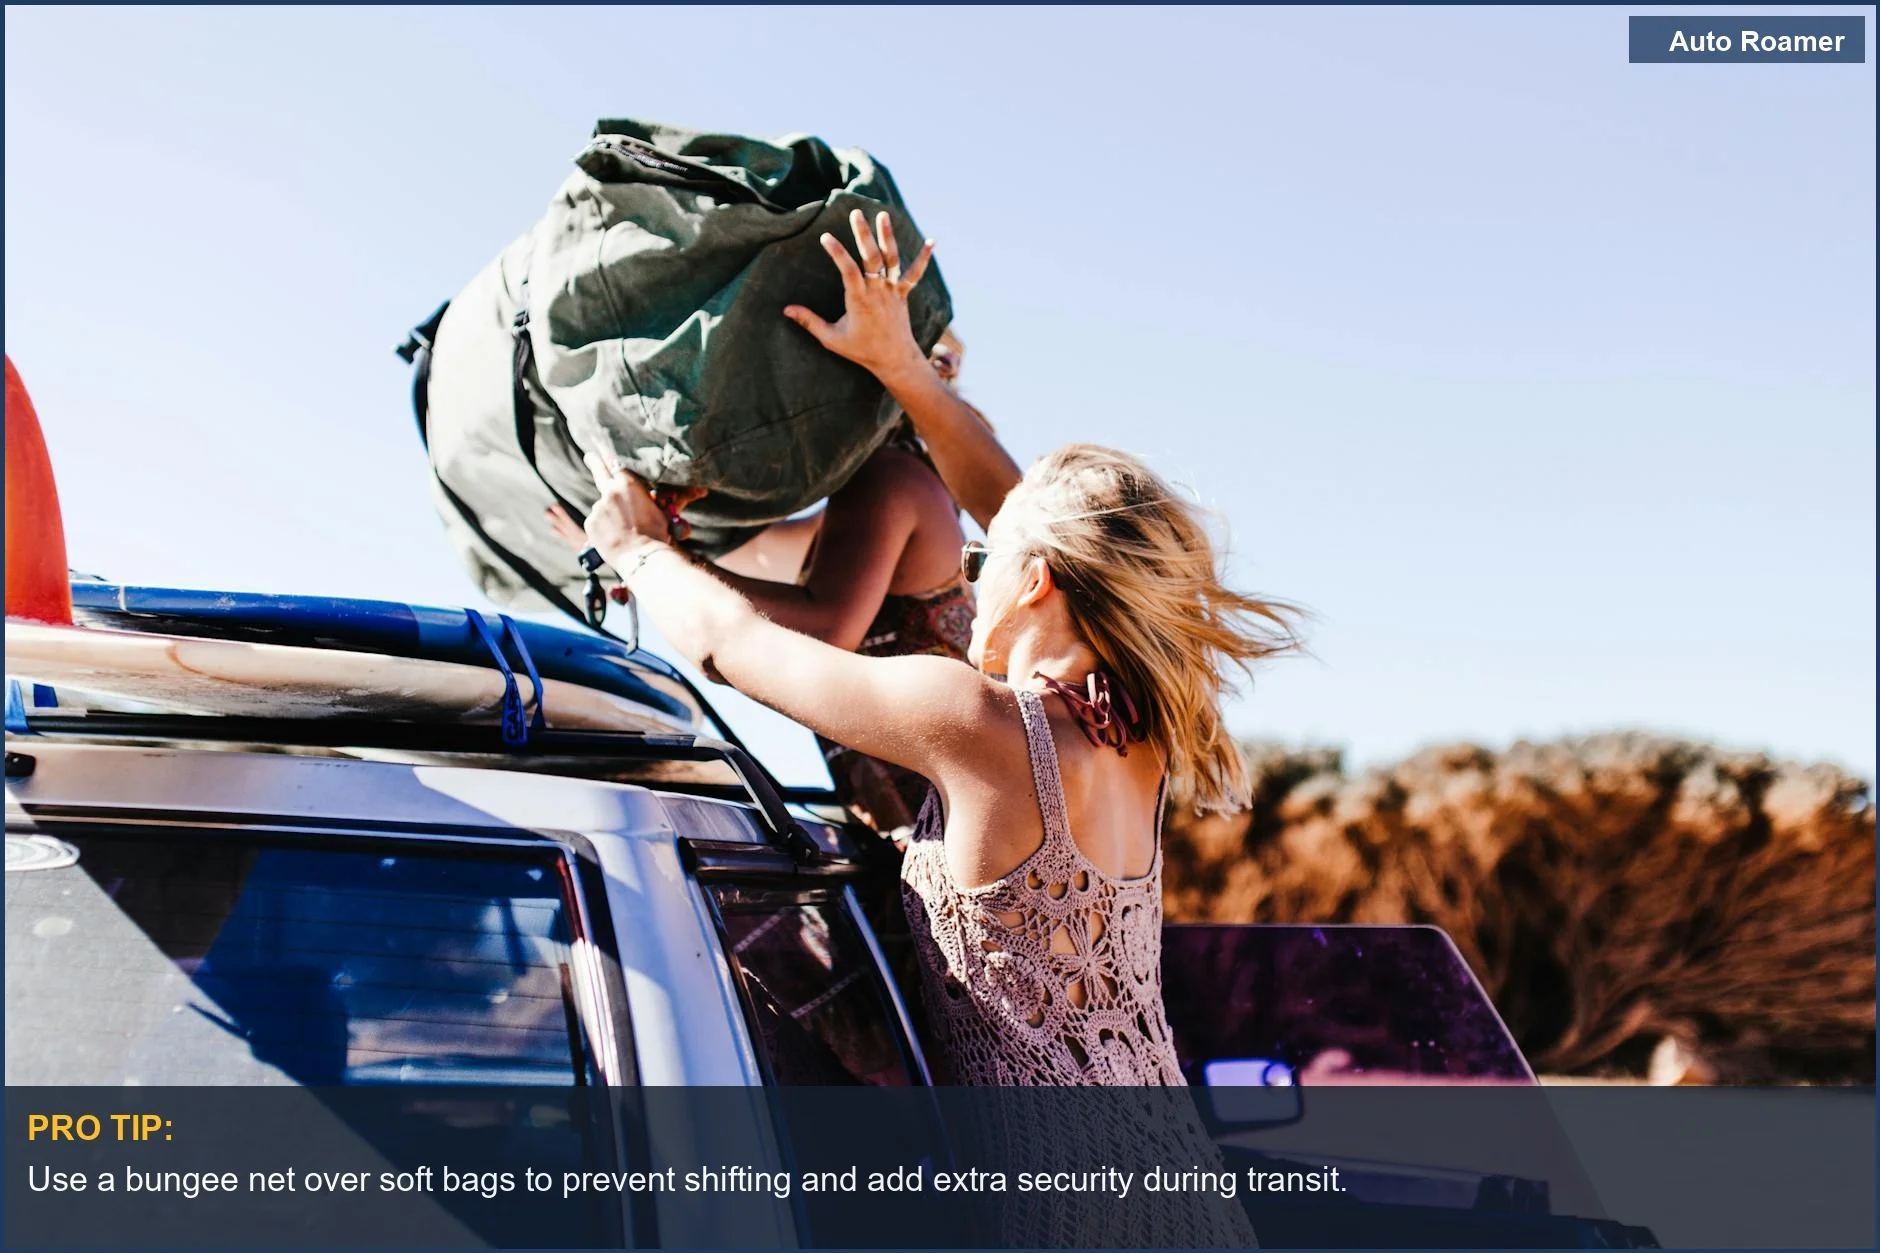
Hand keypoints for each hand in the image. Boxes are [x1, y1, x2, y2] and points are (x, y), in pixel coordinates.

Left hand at [544, 451, 700, 570]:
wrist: (643, 557)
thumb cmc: (657, 535)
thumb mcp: (658, 510)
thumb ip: (645, 498)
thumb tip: (645, 496)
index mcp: (628, 484)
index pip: (614, 462)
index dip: (606, 453)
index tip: (599, 445)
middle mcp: (609, 491)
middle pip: (599, 471)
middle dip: (594, 460)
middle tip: (590, 455)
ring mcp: (598, 507)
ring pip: (602, 506)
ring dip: (608, 513)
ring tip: (623, 529)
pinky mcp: (590, 523)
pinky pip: (596, 522)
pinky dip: (603, 527)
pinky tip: (615, 536)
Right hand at [783, 209, 935, 384]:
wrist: (894, 359)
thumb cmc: (861, 350)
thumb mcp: (832, 338)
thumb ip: (809, 322)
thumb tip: (786, 310)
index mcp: (859, 300)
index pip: (848, 270)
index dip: (837, 253)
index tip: (826, 237)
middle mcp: (878, 291)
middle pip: (871, 258)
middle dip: (863, 234)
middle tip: (855, 214)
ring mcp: (893, 291)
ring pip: (892, 260)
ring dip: (887, 237)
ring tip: (882, 215)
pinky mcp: (903, 294)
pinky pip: (914, 274)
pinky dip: (923, 258)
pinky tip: (931, 242)